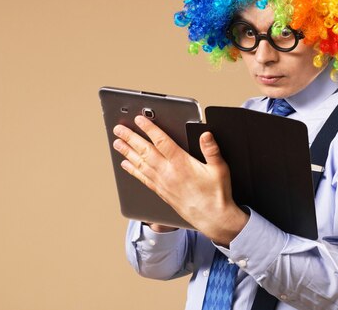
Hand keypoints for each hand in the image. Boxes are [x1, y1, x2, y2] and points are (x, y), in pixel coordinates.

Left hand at [112, 115, 248, 245]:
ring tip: (117, 143)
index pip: (162, 142)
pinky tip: (126, 164)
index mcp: (182, 164)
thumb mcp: (220, 169)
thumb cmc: (217, 194)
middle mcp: (169, 173)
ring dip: (127, 152)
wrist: (212, 218)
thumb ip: (212, 150)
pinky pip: (143, 178)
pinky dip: (133, 170)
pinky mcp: (162, 192)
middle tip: (119, 129)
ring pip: (140, 164)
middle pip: (145, 152)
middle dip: (131, 138)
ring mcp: (163, 183)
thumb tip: (206, 134)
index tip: (139, 119)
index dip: (150, 129)